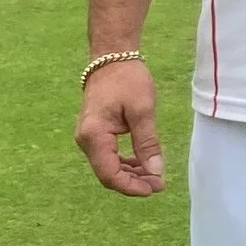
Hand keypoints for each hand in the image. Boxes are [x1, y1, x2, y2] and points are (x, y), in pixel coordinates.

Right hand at [76, 58, 165, 197]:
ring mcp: (88, 137)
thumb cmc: (127, 80)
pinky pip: (107, 155)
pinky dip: (125, 162)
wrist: (112, 57)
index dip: (131, 187)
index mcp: (94, 136)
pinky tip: (142, 163)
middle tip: (160, 183)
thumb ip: (147, 143)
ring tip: (154, 175)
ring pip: (107, 166)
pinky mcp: (94, 133)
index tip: (154, 188)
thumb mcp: (142, 111)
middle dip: (134, 182)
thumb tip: (155, 172)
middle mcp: (85, 140)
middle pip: (107, 173)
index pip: (109, 174)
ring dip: (130, 174)